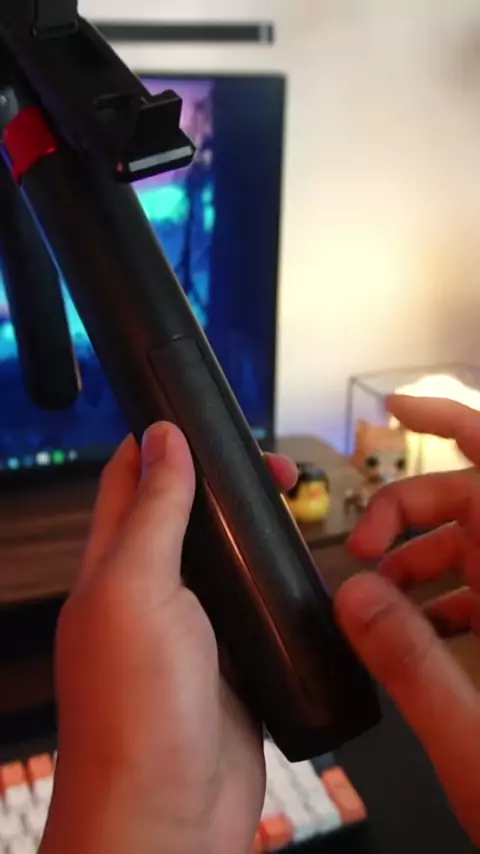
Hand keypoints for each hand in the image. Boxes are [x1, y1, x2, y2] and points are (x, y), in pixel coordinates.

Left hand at [41, 424, 296, 853]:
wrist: (168, 814)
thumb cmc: (133, 710)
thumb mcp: (135, 590)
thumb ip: (151, 513)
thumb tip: (161, 439)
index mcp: (111, 568)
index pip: (128, 483)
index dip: (157, 443)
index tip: (196, 415)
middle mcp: (148, 593)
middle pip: (186, 517)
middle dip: (224, 483)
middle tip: (273, 468)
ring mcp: (192, 629)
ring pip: (225, 562)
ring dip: (253, 532)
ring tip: (292, 507)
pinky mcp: (232, 661)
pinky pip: (254, 610)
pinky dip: (275, 585)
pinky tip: (300, 571)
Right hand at [336, 395, 479, 845]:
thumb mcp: (479, 743)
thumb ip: (413, 666)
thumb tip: (353, 597)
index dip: (446, 419)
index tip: (393, 409)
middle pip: (469, 501)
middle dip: (403, 514)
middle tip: (356, 557)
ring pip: (474, 544)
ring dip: (418, 560)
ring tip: (373, 599)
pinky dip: (444, 595)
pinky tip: (412, 629)